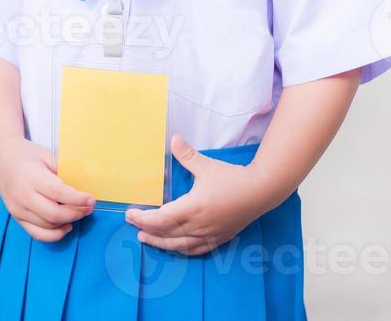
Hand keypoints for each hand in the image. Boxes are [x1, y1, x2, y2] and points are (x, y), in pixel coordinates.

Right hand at [0, 139, 95, 242]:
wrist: (2, 159)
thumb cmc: (28, 156)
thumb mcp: (47, 155)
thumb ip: (65, 169)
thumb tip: (86, 182)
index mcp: (31, 176)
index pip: (57, 192)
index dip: (77, 199)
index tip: (91, 199)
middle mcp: (23, 195)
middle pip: (53, 214)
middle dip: (76, 213)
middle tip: (89, 208)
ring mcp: (18, 209)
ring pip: (48, 226)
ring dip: (68, 222)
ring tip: (79, 213)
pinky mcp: (17, 218)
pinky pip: (38, 234)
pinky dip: (55, 234)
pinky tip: (66, 226)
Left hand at [124, 135, 274, 254]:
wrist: (260, 192)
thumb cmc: (233, 178)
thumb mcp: (207, 165)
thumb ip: (187, 155)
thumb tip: (174, 139)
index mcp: (193, 208)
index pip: (160, 219)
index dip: (143, 218)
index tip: (130, 214)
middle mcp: (198, 225)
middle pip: (166, 234)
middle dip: (146, 230)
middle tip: (132, 225)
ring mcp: (209, 235)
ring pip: (179, 245)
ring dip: (160, 243)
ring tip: (145, 239)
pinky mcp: (218, 239)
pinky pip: (195, 249)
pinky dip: (180, 249)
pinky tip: (174, 247)